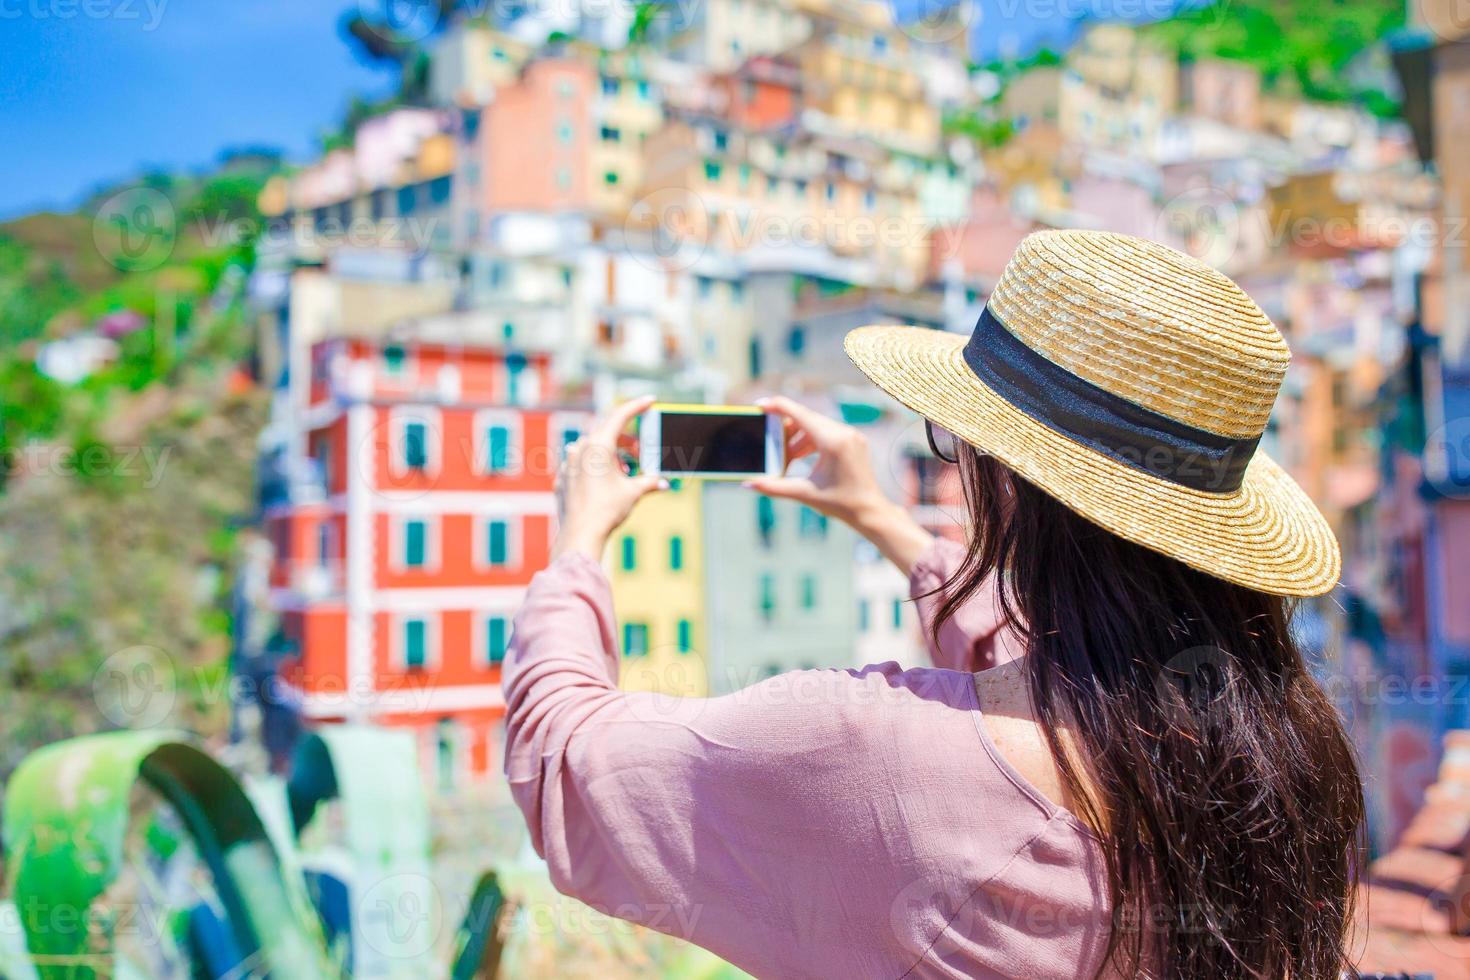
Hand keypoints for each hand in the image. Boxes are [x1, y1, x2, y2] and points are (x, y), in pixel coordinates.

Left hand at [553, 396, 666, 560]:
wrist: (581, 534)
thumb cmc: (606, 510)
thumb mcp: (633, 492)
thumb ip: (649, 482)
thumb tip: (663, 483)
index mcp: (598, 445)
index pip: (620, 416)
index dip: (637, 406)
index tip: (649, 400)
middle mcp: (580, 449)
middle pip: (607, 434)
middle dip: (626, 442)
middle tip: (639, 454)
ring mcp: (568, 463)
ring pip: (592, 449)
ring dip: (610, 456)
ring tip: (623, 473)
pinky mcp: (563, 478)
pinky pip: (580, 466)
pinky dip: (594, 469)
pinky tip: (604, 485)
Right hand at [745, 397, 933, 573]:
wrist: (870, 511)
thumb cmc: (841, 504)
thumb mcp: (804, 494)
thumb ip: (774, 487)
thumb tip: (748, 484)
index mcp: (833, 442)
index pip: (800, 414)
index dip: (778, 406)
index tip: (760, 404)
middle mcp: (844, 433)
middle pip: (807, 418)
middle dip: (786, 426)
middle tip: (768, 436)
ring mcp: (852, 435)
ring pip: (817, 425)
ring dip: (798, 435)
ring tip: (785, 454)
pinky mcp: (854, 441)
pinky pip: (827, 432)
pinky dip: (811, 440)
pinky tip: (800, 454)